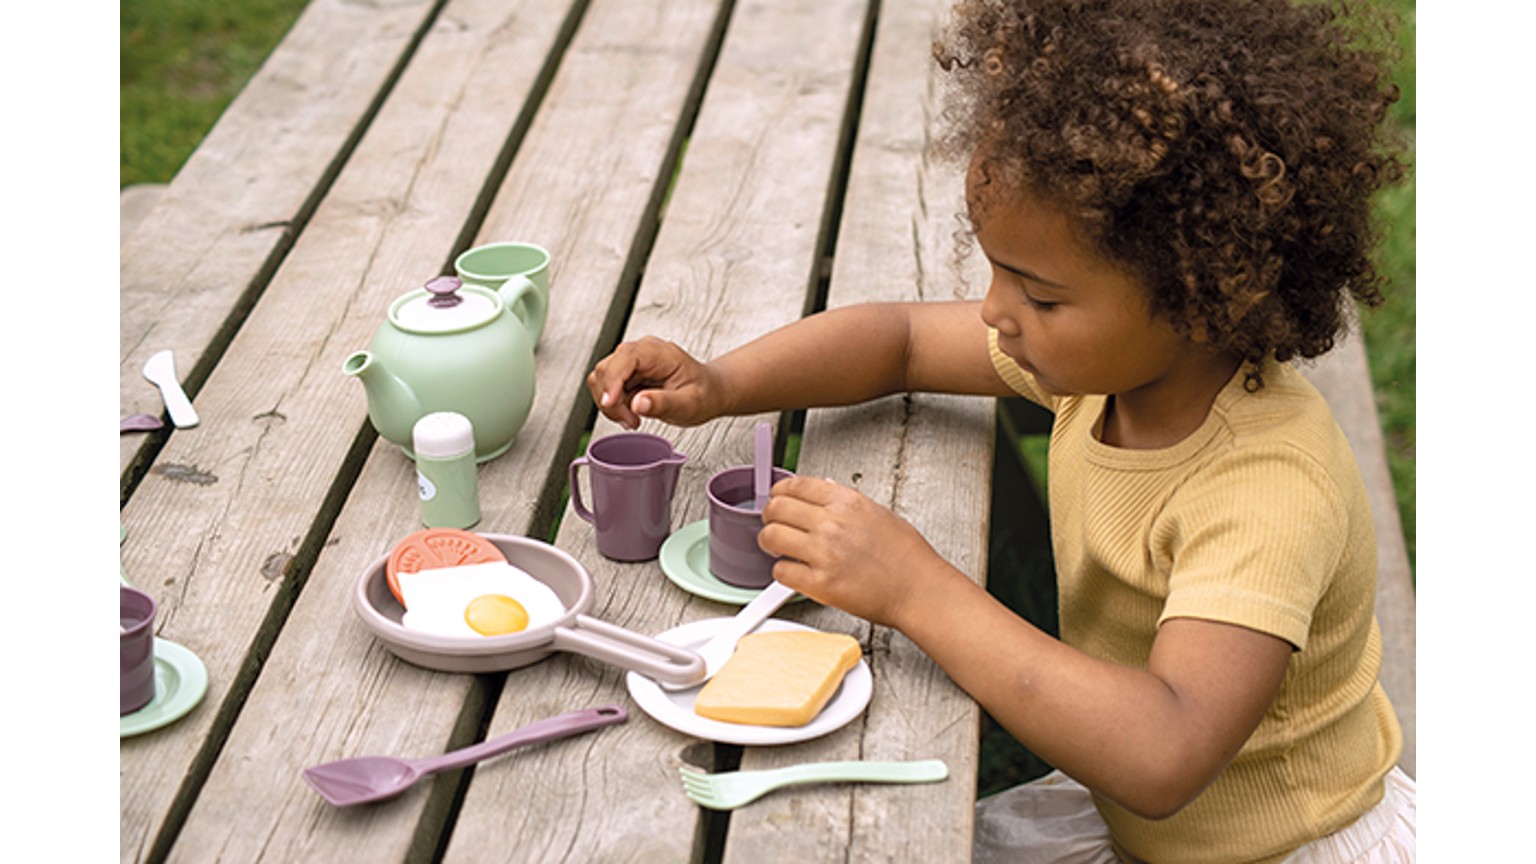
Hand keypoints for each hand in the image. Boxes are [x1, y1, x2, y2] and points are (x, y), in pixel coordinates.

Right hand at [586, 337, 721, 428]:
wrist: (709, 392)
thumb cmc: (703, 394)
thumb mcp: (689, 404)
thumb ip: (664, 403)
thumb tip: (639, 403)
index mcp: (659, 353)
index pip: (624, 359)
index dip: (612, 381)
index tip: (611, 404)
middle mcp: (642, 352)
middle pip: (606, 369)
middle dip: (611, 400)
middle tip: (631, 420)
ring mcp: (632, 362)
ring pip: (601, 379)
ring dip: (610, 404)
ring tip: (632, 419)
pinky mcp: (627, 374)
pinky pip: (606, 388)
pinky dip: (613, 405)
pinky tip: (631, 414)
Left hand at [758, 476, 946, 626]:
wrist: (919, 589)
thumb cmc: (907, 556)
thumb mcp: (878, 513)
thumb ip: (845, 503)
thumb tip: (822, 494)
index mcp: (846, 502)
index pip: (794, 486)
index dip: (779, 493)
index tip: (778, 500)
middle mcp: (832, 523)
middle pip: (776, 508)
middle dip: (771, 517)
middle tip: (774, 525)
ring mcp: (824, 553)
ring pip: (771, 537)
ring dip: (770, 543)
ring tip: (778, 549)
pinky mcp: (820, 584)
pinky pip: (780, 572)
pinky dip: (782, 573)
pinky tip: (794, 572)